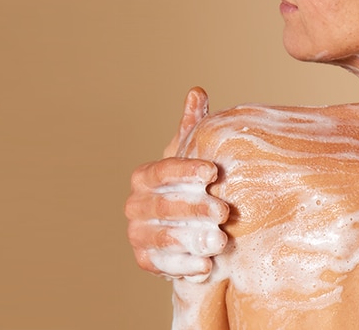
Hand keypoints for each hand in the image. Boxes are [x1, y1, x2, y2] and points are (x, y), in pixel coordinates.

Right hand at [125, 87, 228, 281]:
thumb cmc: (189, 187)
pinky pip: (161, 264)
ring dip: (191, 239)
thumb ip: (193, 129)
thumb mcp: (191, 158)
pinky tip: (206, 266)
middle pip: (162, 206)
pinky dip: (183, 266)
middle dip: (194, 208)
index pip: (161, 171)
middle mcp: (134, 205)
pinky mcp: (145, 260)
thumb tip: (196, 93)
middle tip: (224, 210)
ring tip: (219, 240)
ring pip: (161, 236)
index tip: (212, 172)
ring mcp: (137, 234)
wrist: (184, 229)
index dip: (185, 171)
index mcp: (144, 177)